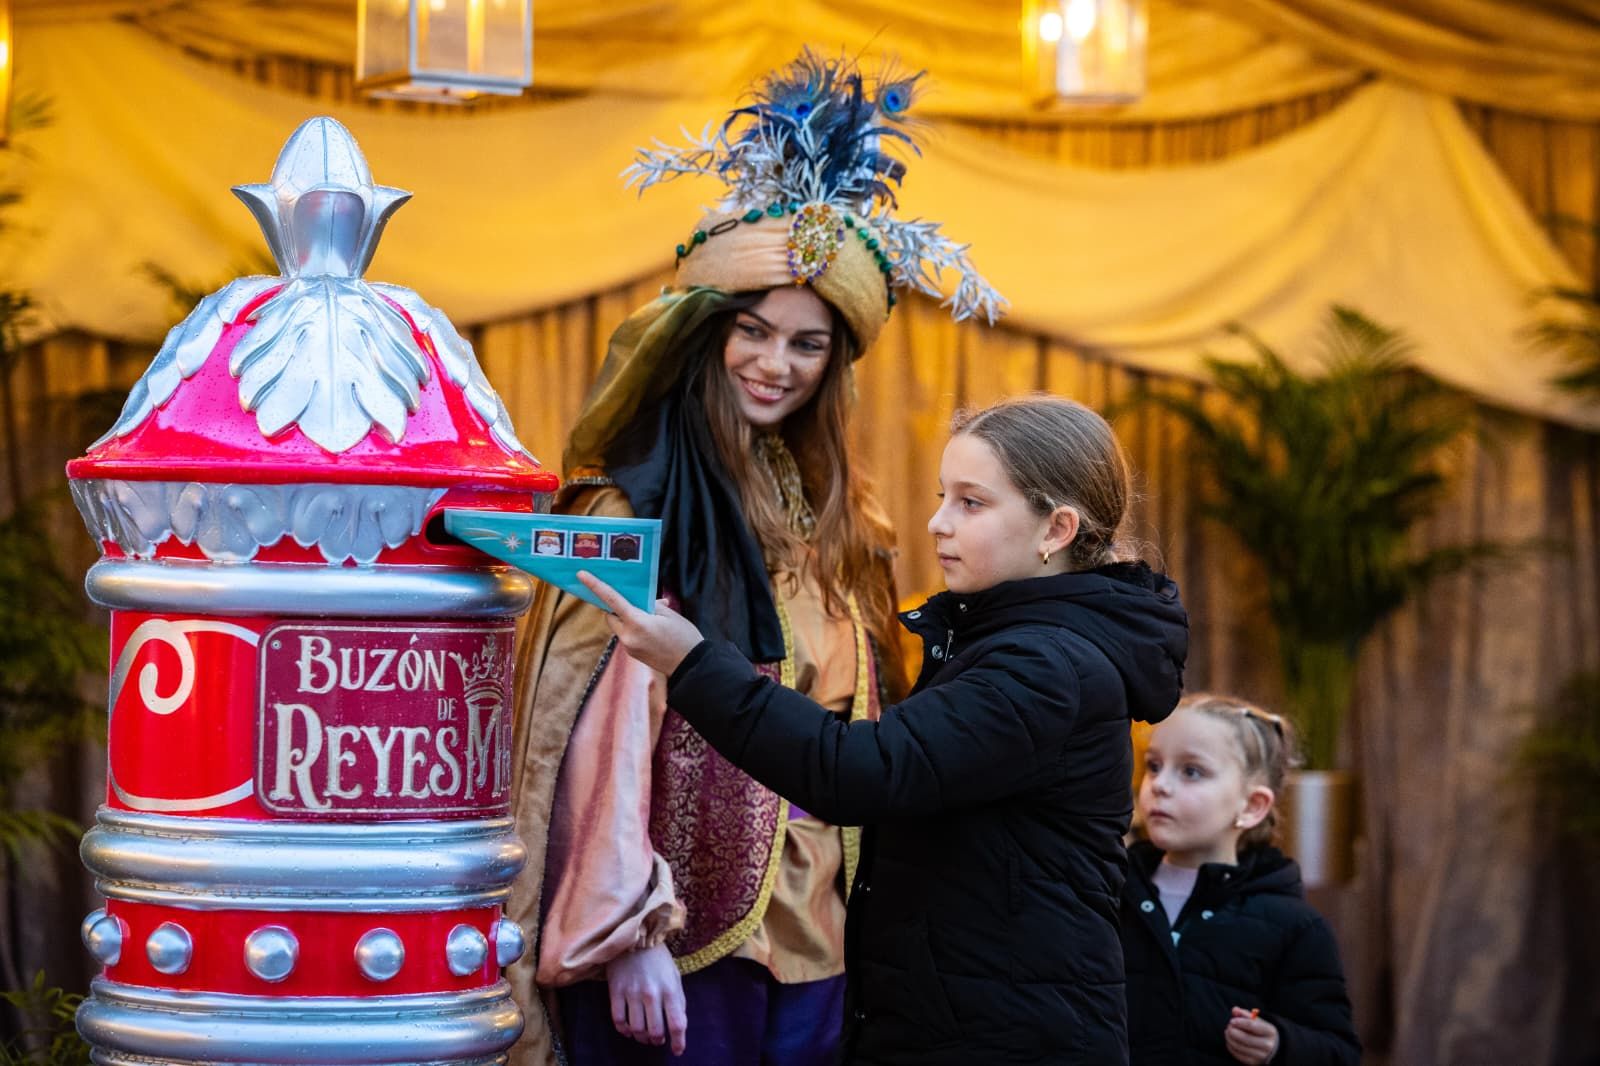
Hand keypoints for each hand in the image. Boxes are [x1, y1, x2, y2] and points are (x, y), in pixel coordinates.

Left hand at [578, 571, 703, 676]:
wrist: (692, 666)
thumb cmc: (684, 637)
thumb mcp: (669, 615)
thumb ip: (651, 605)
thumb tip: (643, 602)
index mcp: (637, 622)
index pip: (611, 600)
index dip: (595, 586)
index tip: (581, 575)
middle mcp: (628, 636)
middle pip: (610, 615)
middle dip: (616, 606)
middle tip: (632, 598)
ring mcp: (629, 647)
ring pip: (618, 626)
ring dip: (626, 618)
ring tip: (649, 615)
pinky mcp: (633, 654)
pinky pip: (626, 636)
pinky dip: (632, 628)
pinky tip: (650, 628)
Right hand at [604, 943, 687, 1054]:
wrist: (635, 937)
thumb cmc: (658, 959)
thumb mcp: (675, 976)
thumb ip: (678, 1000)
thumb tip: (679, 1025)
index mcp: (670, 989)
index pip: (677, 1023)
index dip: (678, 1042)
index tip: (677, 1050)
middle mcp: (652, 993)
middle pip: (655, 1031)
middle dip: (657, 1041)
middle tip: (657, 1041)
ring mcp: (632, 993)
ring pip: (636, 1029)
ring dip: (641, 1038)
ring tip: (644, 1035)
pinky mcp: (616, 991)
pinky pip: (618, 1021)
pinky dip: (624, 1030)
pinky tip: (628, 1029)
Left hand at [1225, 1007, 1279, 1063]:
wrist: (1272, 1048)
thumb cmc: (1261, 1031)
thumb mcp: (1257, 1021)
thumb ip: (1245, 1014)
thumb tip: (1235, 1010)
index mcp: (1270, 1031)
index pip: (1252, 1026)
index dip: (1240, 1022)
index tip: (1232, 1021)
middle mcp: (1268, 1045)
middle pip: (1245, 1037)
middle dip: (1233, 1031)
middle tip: (1229, 1027)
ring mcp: (1261, 1055)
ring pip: (1240, 1047)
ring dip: (1230, 1038)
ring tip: (1228, 1033)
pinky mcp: (1254, 1063)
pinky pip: (1238, 1055)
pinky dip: (1231, 1047)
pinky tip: (1230, 1041)